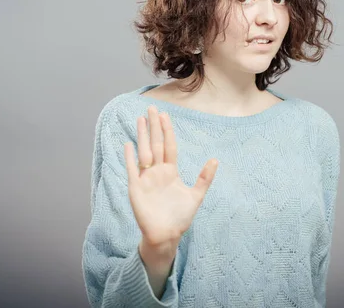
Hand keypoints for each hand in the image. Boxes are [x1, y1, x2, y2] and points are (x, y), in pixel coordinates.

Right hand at [124, 105, 218, 248]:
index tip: (165, 115)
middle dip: (154, 127)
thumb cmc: (180, 217)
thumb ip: (204, 178)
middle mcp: (157, 172)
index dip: (167, 131)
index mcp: (170, 171)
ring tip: (140, 119)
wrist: (166, 235)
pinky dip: (130, 158)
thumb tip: (215, 160)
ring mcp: (146, 179)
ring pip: (144, 152)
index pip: (168, 146)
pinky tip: (128, 144)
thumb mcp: (196, 196)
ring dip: (142, 136)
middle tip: (152, 109)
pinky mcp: (136, 188)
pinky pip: (132, 170)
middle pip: (155, 144)